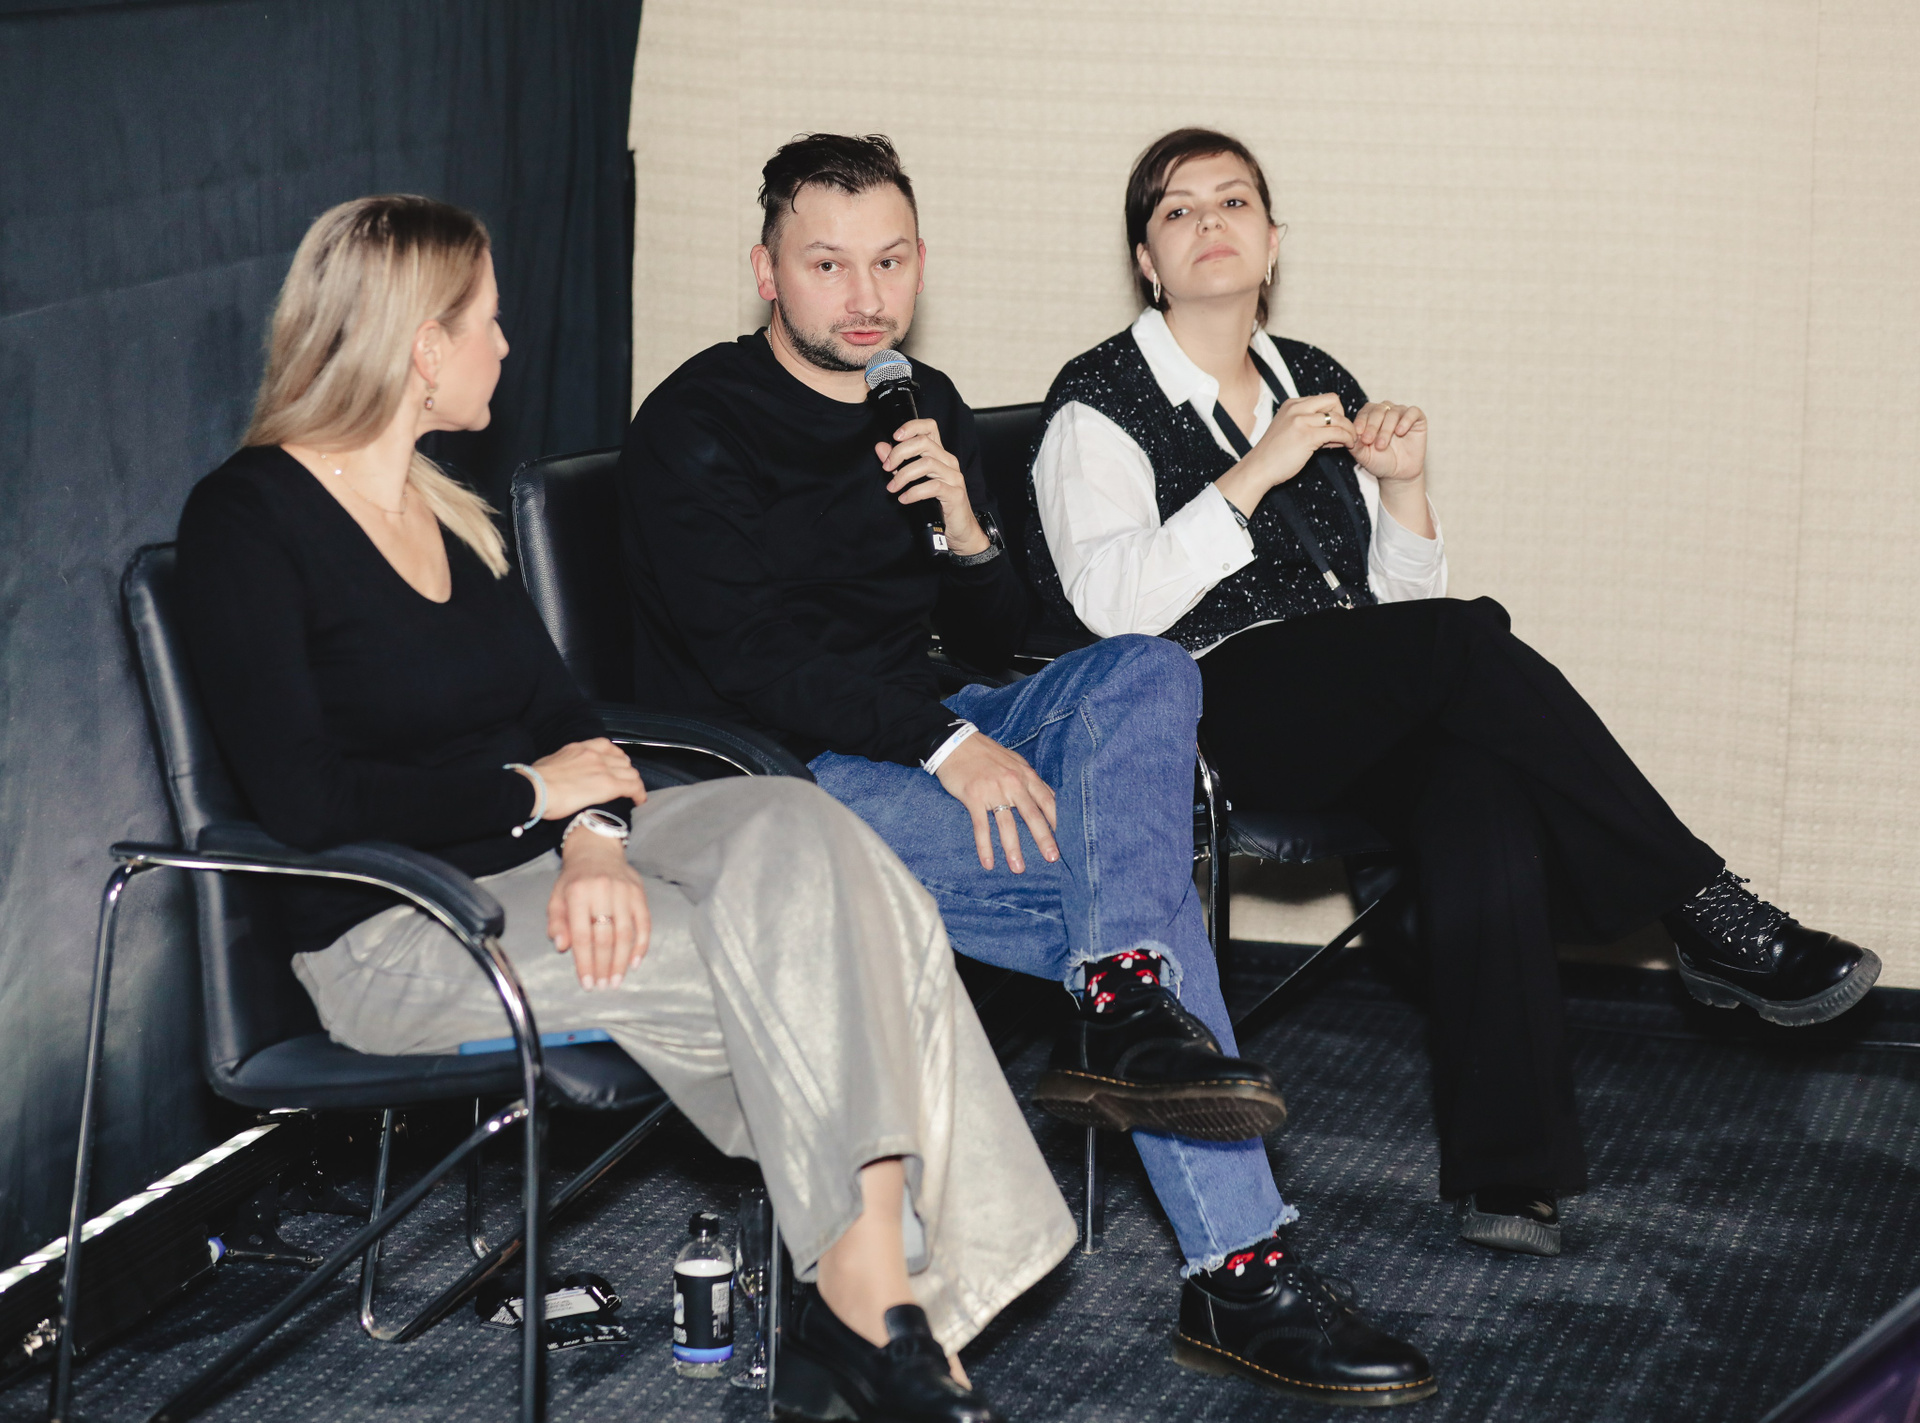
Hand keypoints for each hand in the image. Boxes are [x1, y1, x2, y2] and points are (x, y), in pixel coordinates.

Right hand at [526, 738, 645, 819]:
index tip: (616, 766)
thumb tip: (562, 771)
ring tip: (633, 794)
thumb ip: (564, 763)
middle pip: (622, 760)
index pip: (607, 746)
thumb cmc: (534, 781)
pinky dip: (639, 794)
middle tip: (625, 783)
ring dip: (634, 783)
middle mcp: (594, 754)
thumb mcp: (550, 762)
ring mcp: (603, 768)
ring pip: (631, 773)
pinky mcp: (608, 785)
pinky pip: (633, 787)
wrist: (534, 789)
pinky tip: (639, 801)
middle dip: (626, 771)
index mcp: (580, 747)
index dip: (616, 757)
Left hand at [547, 831, 649, 988]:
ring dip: (622, 961)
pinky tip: (635, 962)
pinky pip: (644, 923)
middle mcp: (602, 891)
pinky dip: (641, 945)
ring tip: (617, 980)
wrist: (596, 850)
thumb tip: (562, 947)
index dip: (585, 962)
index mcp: (578, 893)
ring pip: (626, 933)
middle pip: (605, 937)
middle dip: (604, 966)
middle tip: (604, 985)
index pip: (582, 935)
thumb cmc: (575, 880)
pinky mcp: (639, 893)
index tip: (587, 983)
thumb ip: (557, 923)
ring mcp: (624, 891)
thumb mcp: (557, 897)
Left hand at [877, 418, 988, 554]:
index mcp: (939, 455)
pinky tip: (904, 499)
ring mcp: (954, 477)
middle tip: (886, 467)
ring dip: (903, 475)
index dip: (912, 426)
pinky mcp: (955, 494)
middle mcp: (948, 462)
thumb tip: (880, 447)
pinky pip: (933, 487)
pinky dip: (914, 492)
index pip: (930, 427)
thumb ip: (898, 463)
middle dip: (899, 453)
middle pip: (924, 443)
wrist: (959, 530)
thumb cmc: (937, 504)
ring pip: (927, 463)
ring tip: (893, 487)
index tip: (894, 436)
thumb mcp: (913, 481)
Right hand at [933, 734, 1058, 872]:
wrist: (956, 744)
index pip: (1047, 801)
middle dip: (1043, 838)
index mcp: (1026, 775)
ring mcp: (993, 790)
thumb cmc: (988, 755)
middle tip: (1052, 858)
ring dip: (1012, 848)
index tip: (1067, 839)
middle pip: (1031, 815)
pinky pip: (981, 826)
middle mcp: (1013, 783)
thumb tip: (1052, 798)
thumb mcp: (1016, 763)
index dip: (1058, 821)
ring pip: (1006, 824)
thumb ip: (1032, 781)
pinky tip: (988, 863)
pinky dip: (984, 846)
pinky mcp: (973, 796)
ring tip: (1018, 868)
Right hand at [1215, 392, 1355, 518]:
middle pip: (1333, 400)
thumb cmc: (1273, 455)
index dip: (1334, 412)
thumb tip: (1335, 430)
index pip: (1323, 399)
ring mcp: (1301, 421)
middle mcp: (1297, 408)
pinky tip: (1346, 446)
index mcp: (1292, 405)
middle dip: (1344, 416)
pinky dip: (1347, 438)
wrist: (1258, 469)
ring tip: (1350, 441)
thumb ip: (1309, 425)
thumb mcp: (1289, 430)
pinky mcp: (1307, 436)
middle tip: (1343, 433)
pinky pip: (1337, 432)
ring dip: (1349, 430)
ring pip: (1338, 417)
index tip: (1334, 429)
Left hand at [1350, 401, 1426, 483]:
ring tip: (1382, 445)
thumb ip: (1355, 445)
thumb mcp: (1363, 455)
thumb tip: (1349, 434)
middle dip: (1372, 425)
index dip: (1361, 420)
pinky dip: (1406, 420)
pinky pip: (1413, 412)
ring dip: (1386, 428)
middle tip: (1369, 440)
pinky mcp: (1418, 419)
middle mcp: (1386, 412)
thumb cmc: (1379, 462)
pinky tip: (1400, 432)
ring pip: (1394, 411)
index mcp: (1371, 417)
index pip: (1365, 411)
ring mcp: (1402, 414)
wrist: (1398, 474)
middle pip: (1378, 410)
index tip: (1358, 433)